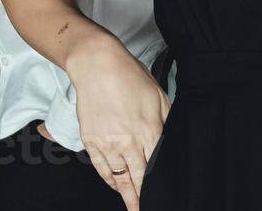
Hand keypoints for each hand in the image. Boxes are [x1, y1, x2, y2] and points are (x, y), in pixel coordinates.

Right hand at [65, 38, 172, 209]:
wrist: (96, 65)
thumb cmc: (129, 76)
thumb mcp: (159, 97)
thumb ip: (167, 123)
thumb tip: (170, 142)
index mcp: (149, 131)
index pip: (156, 169)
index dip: (158, 187)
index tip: (162, 198)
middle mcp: (127, 141)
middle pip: (137, 180)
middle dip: (141, 199)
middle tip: (143, 210)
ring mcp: (107, 143)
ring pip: (119, 178)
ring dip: (126, 195)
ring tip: (133, 206)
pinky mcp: (91, 140)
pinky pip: (102, 168)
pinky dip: (110, 180)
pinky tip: (116, 186)